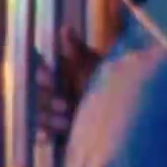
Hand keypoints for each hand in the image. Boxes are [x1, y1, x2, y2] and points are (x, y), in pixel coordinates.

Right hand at [34, 26, 104, 140]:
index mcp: (61, 74)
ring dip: (49, 119)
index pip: (41, 73)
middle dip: (48, 101)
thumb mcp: (94, 67)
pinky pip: (45, 134)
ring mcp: (56, 113)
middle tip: (64, 105)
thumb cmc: (111, 82)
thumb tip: (64, 28)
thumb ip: (77, 50)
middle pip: (38, 96)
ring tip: (66, 122)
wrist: (128, 110)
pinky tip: (46, 138)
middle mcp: (55, 92)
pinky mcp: (60, 131)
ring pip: (40, 115)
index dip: (43, 76)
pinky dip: (45, 135)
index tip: (50, 78)